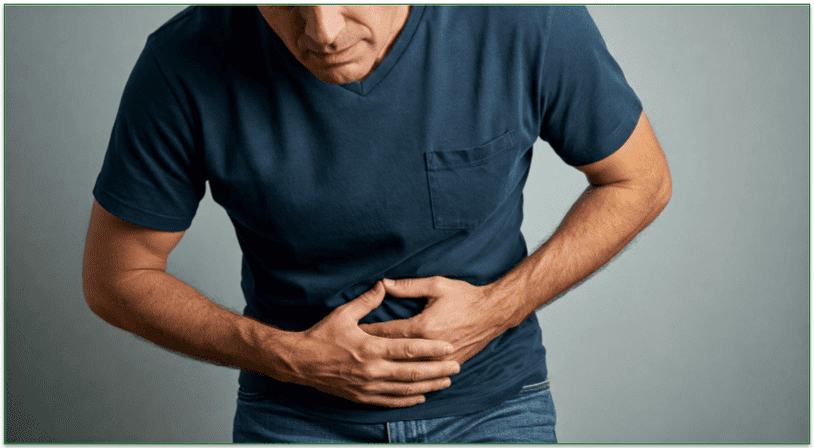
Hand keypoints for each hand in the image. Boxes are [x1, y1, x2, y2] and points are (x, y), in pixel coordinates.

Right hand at [282, 281, 460, 407]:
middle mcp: (372, 370)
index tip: (449, 347)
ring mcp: (367, 386)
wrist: (299, 362)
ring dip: (428, 386)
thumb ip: (367, 300)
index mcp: (370, 347)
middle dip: (437, 370)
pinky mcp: (362, 397)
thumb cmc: (321, 336)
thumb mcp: (344, 313)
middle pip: (412, 372)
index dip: (432, 349)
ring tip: (446, 382)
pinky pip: (390, 401)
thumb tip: (384, 284)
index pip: (409, 349)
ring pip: (405, 389)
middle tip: (457, 366)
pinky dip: (408, 400)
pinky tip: (421, 397)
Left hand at [360, 277, 513, 365]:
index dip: (368, 333)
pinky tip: (397, 384)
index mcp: (423, 327)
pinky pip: (426, 377)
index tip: (350, 334)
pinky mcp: (450, 365)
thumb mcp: (436, 285)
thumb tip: (383, 284)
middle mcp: (429, 347)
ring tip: (368, 374)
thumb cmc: (465, 296)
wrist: (494, 312)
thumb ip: (407, 286)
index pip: (387, 332)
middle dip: (372, 354)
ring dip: (388, 371)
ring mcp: (440, 360)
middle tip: (351, 356)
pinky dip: (410, 380)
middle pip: (393, 355)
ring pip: (409, 371)